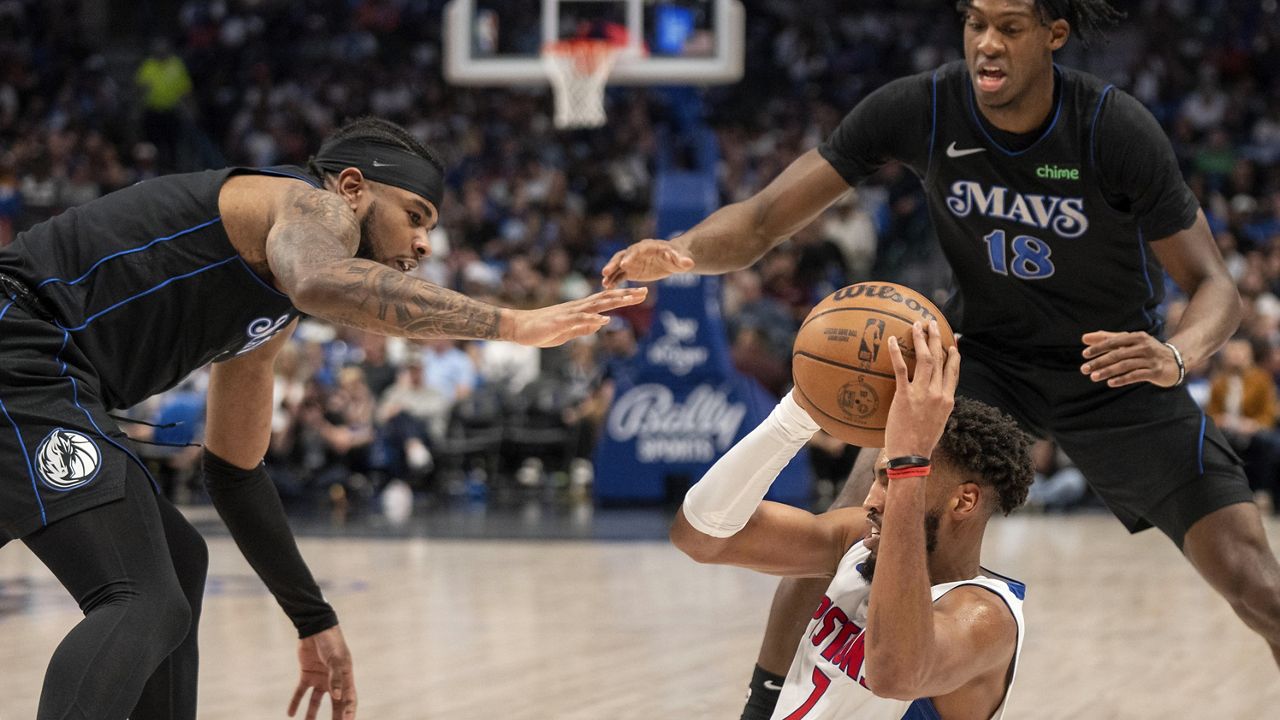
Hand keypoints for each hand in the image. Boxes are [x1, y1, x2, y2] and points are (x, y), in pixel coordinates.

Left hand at [289, 626, 356, 719]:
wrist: (316, 628)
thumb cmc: (332, 642)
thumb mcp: (336, 659)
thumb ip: (336, 677)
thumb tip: (337, 697)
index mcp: (346, 677)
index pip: (349, 699)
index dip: (348, 712)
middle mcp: (334, 680)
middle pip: (335, 704)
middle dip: (334, 718)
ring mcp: (320, 678)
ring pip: (316, 701)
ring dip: (312, 714)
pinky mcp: (307, 674)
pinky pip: (301, 692)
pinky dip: (296, 702)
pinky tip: (291, 714)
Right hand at [510, 287, 646, 346]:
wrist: (518, 327)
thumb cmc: (542, 330)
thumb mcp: (568, 332)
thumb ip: (584, 327)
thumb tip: (601, 323)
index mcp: (580, 309)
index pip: (607, 300)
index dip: (624, 296)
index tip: (641, 293)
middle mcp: (577, 308)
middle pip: (606, 298)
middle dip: (626, 295)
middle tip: (645, 291)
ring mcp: (569, 314)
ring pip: (595, 306)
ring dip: (613, 302)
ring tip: (630, 299)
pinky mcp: (560, 322)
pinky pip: (578, 320)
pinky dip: (591, 319)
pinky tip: (604, 319)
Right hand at [601, 239, 694, 287]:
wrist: (674, 260)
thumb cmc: (679, 257)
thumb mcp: (681, 259)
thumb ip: (682, 261)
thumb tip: (689, 264)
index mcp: (648, 246)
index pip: (637, 249)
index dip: (631, 256)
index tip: (624, 263)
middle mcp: (636, 252)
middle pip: (623, 255)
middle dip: (614, 263)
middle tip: (606, 271)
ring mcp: (632, 261)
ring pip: (618, 266)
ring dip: (610, 274)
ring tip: (604, 283)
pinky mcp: (631, 270)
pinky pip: (620, 275)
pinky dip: (613, 280)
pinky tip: (607, 288)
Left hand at [883, 320, 959, 458]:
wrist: (912, 456)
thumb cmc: (921, 443)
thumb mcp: (937, 423)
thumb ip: (937, 408)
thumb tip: (933, 399)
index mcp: (948, 400)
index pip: (953, 372)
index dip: (954, 355)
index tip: (953, 343)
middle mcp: (939, 393)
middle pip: (940, 359)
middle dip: (937, 338)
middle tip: (932, 323)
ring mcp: (923, 393)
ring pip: (926, 358)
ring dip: (921, 339)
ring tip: (917, 325)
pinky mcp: (905, 396)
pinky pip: (901, 368)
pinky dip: (897, 352)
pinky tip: (891, 340)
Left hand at [1080, 331, 1179, 386]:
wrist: (1177, 361)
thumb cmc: (1147, 351)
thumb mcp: (1130, 342)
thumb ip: (1108, 339)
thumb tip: (1084, 338)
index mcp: (1136, 337)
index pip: (1114, 341)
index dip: (1099, 347)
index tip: (1084, 354)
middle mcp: (1144, 346)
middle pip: (1118, 354)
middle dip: (1099, 362)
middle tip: (1084, 369)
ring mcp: (1151, 359)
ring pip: (1125, 365)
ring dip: (1108, 371)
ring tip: (1093, 377)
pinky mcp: (1156, 371)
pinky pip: (1136, 375)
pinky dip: (1123, 379)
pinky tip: (1110, 383)